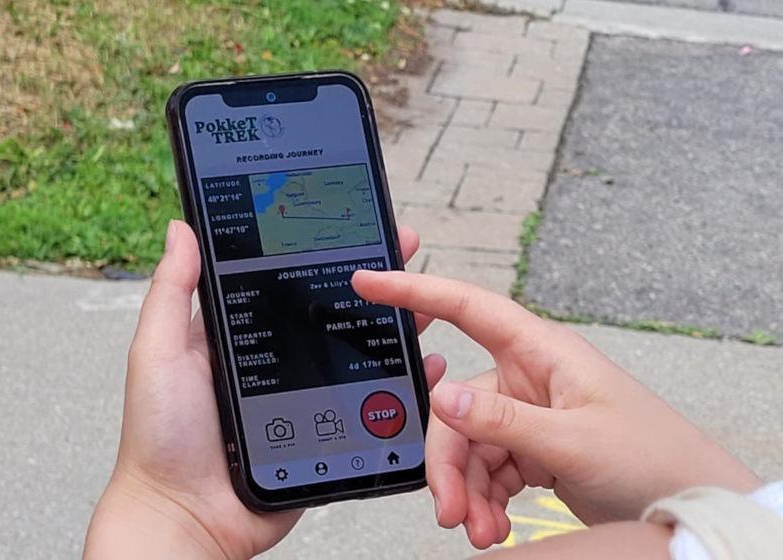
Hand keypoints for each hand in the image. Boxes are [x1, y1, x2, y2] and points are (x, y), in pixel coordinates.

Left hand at [84, 221, 445, 559]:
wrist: (187, 517)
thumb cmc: (162, 438)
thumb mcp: (158, 353)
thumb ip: (172, 293)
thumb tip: (182, 229)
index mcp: (245, 334)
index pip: (291, 280)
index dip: (323, 251)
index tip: (353, 223)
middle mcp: (282, 359)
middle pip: (335, 311)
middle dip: (373, 280)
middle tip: (402, 248)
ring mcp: (308, 395)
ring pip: (360, 352)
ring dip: (395, 326)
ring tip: (424, 302)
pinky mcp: (327, 430)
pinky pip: (371, 404)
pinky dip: (401, 385)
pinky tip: (424, 368)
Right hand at [351, 271, 760, 548]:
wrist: (685, 501)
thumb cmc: (651, 456)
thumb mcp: (572, 440)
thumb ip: (502, 420)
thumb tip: (442, 396)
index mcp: (541, 352)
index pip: (468, 307)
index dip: (415, 290)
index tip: (370, 283)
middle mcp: (528, 377)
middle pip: (457, 405)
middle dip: (447, 459)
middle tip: (449, 508)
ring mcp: (527, 414)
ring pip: (468, 443)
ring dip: (467, 489)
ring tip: (481, 529)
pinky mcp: (530, 447)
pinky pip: (487, 467)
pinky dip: (483, 497)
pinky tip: (493, 524)